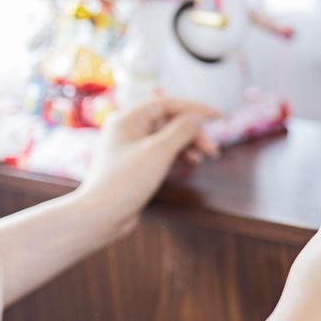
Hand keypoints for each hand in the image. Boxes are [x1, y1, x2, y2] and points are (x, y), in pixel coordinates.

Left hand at [76, 96, 219, 235]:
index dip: (194, 108)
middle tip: (213, 147)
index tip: (218, 116)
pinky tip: (192, 162)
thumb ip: (181, 130)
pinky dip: (180, 154)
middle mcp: (128, 129)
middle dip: (194, 131)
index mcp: (128, 119)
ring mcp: (132, 147)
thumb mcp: (159, 152)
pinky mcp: (136, 164)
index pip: (166, 103)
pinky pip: (163, 151)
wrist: (101, 216)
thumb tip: (197, 118)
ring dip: (190, 143)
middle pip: (169, 120)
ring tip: (207, 156)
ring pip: (168, 137)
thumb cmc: (126, 181)